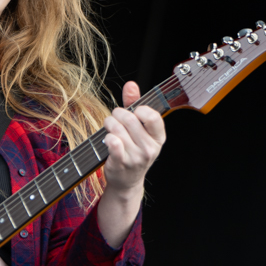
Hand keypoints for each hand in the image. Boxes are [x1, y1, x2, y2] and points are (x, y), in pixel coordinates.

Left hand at [97, 81, 165, 246]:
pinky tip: (108, 140)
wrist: (127, 181)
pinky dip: (107, 138)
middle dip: (117, 115)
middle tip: (114, 119)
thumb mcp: (139, 129)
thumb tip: (131, 85)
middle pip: (130, 119)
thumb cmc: (133, 150)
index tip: (133, 113)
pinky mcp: (121, 163)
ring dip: (109, 125)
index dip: (139, 110)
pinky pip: (112, 142)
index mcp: (158, 138)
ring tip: (109, 129)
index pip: (153, 117)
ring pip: (117, 128)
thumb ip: (135, 104)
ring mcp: (136, 157)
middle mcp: (150, 148)